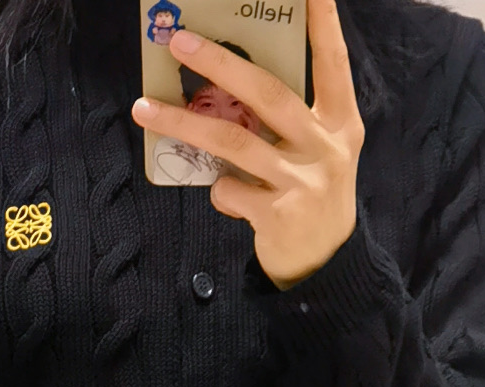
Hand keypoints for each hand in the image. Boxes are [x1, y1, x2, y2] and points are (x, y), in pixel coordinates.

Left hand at [131, 0, 363, 288]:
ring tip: (144, 108)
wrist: (326, 265)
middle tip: (179, 38)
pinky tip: (228, 197)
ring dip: (182, 122)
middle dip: (219, 61)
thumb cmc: (312, 195)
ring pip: (231, 141)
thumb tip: (229, 87)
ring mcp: (301, 181)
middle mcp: (325, 146)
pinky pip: (229, 190)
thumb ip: (291, 121)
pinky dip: (219, 191)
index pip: (332, 63)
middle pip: (266, 93)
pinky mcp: (277, 214)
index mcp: (340, 122)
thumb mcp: (319, 152)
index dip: (323, 24)